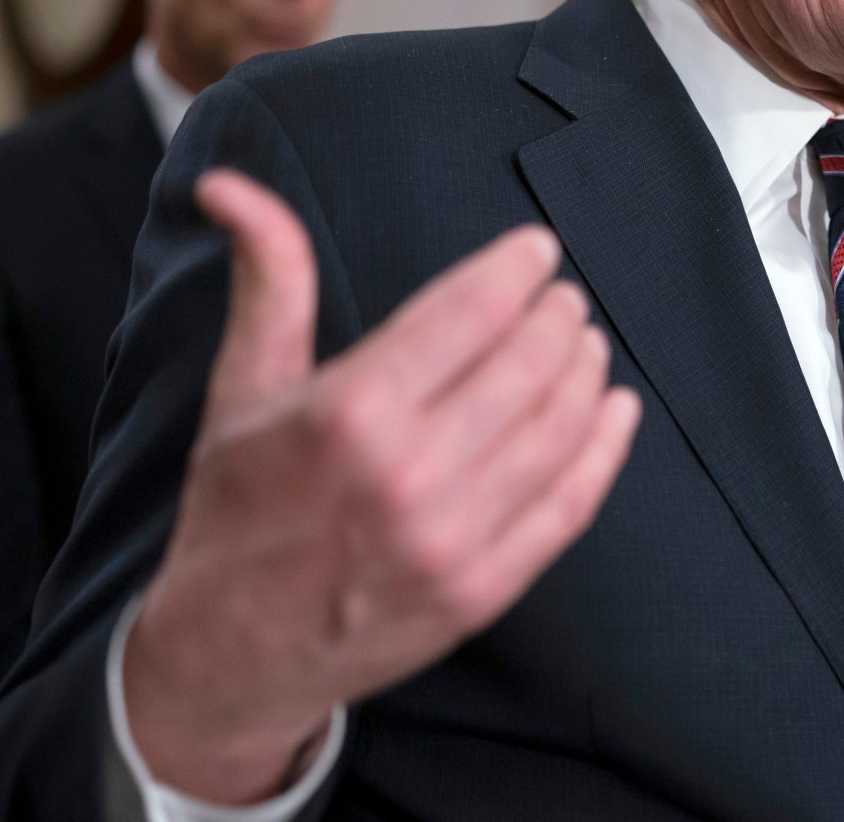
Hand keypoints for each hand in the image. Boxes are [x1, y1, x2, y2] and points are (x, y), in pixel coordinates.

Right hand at [123, 170, 641, 803]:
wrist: (227, 657)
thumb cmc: (237, 512)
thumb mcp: (242, 388)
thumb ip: (268, 280)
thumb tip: (229, 185)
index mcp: (348, 412)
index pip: (468, 311)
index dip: (516, 269)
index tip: (537, 251)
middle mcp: (408, 474)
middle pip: (528, 362)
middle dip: (557, 316)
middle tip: (563, 298)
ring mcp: (453, 538)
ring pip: (559, 427)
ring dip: (585, 371)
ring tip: (584, 342)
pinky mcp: (484, 589)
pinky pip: (569, 504)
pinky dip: (604, 449)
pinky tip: (615, 412)